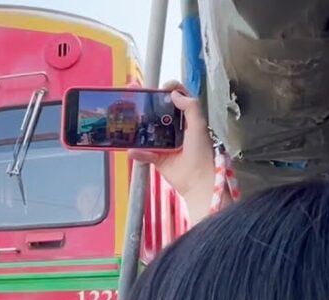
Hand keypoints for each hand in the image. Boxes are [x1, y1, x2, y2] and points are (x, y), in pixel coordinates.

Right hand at [128, 81, 214, 219]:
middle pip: (158, 111)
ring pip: (147, 131)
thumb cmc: (201, 153)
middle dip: (146, 103)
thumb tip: (174, 93)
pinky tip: (132, 150)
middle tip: (133, 94)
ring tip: (126, 120)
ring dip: (137, 126)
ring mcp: (164, 143)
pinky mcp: (157, 158)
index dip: (169, 90)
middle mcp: (174, 129)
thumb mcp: (199, 126)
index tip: (160, 89)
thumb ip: (190, 107)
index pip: (178, 98)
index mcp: (187, 119)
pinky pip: (144, 153)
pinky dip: (137, 152)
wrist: (197, 181)